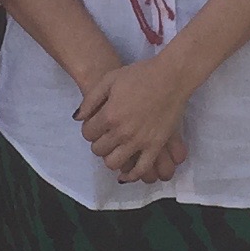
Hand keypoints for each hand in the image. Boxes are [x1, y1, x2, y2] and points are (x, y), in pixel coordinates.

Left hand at [77, 56, 192, 183]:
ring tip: (115, 149)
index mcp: (109, 115)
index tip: (95, 125)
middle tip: (105, 135)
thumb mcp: (109, 80)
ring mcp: (140, 141)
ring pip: (114, 163)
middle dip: (98, 143)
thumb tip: (78, 119)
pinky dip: (131, 175)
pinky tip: (126, 173)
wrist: (171, 77)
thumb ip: (90, 99)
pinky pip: (140, 169)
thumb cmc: (140, 75)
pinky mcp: (156, 146)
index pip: (88, 133)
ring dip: (110, 158)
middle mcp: (122, 132)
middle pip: (98, 149)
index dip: (89, 129)